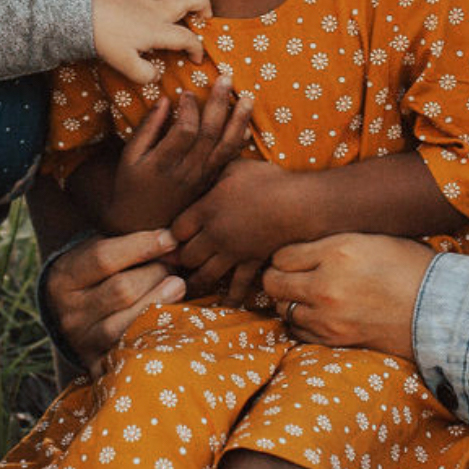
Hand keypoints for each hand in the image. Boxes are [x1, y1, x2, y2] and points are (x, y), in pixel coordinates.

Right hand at [43, 226, 185, 364]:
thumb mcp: (96, 253)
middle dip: (157, 273)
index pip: (103, 258)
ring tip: (178, 286)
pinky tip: (171, 320)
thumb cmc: (95, 277)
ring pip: (128, 323)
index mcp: (64, 279)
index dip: (142, 245)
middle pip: (122, 290)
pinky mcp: (99, 366)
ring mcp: (83, 343)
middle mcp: (69, 314)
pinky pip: (133, 352)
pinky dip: (156, 335)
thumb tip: (171, 241)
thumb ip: (126, 245)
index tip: (171, 238)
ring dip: (161, 301)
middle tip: (174, 266)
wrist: (72, 319)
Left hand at [91, 0, 209, 84]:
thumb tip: (156, 75)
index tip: (196, 58)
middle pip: (190, 0)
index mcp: (158, 31)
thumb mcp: (125, 66)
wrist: (81, 17)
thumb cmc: (104, 41)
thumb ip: (144, 74)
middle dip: (204, 7)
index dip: (197, 49)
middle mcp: (156, 9)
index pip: (187, 38)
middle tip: (205, 16)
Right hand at [111, 80, 254, 230]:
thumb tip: (166, 100)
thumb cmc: (131, 185)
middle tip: (226, 77)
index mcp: (163, 163)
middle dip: (219, 103)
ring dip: (238, 120)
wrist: (142, 224)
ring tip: (248, 97)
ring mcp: (201, 179)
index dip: (190, 109)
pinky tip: (245, 125)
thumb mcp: (130, 156)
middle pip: (210, 134)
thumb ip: (148, 128)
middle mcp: (186, 172)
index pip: (185, 130)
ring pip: (225, 147)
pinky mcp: (209, 183)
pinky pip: (228, 161)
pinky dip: (239, 141)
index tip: (188, 92)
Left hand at [171, 157, 307, 297]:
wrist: (299, 204)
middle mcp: (215, 234)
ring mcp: (233, 252)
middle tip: (175, 264)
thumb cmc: (268, 180)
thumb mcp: (236, 167)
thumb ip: (215, 169)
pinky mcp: (252, 263)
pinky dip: (231, 297)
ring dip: (195, 283)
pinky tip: (224, 305)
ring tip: (187, 288)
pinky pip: (238, 286)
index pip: (175, 230)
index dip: (170, 236)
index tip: (171, 238)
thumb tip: (203, 163)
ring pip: (205, 275)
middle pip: (186, 256)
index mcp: (206, 209)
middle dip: (180, 260)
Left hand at [262, 234, 436, 358]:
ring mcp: (328, 316)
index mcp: (338, 251)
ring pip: (282, 309)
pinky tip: (316, 314)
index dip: (285, 255)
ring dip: (289, 301)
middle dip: (277, 278)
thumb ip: (332, 242)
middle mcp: (326, 284)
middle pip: (273, 283)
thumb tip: (300, 245)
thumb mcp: (372, 239)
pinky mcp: (335, 339)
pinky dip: (301, 322)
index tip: (294, 258)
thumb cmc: (410, 267)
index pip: (282, 255)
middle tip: (290, 276)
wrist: (438, 310)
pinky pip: (297, 331)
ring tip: (306, 295)